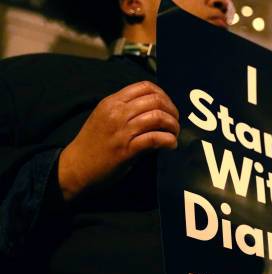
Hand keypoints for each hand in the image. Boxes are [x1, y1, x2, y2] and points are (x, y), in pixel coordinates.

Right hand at [58, 81, 179, 200]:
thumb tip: (156, 111)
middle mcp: (117, 112)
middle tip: (175, 123)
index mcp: (112, 102)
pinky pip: (155, 138)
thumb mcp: (105, 119)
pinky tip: (171, 145)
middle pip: (156, 100)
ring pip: (158, 117)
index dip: (164, 95)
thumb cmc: (92, 144)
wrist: (75, 167)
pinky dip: (169, 141)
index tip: (168, 108)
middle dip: (172, 111)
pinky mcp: (126, 149)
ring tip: (174, 134)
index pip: (145, 86)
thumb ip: (127, 111)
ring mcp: (122, 130)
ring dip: (173, 126)